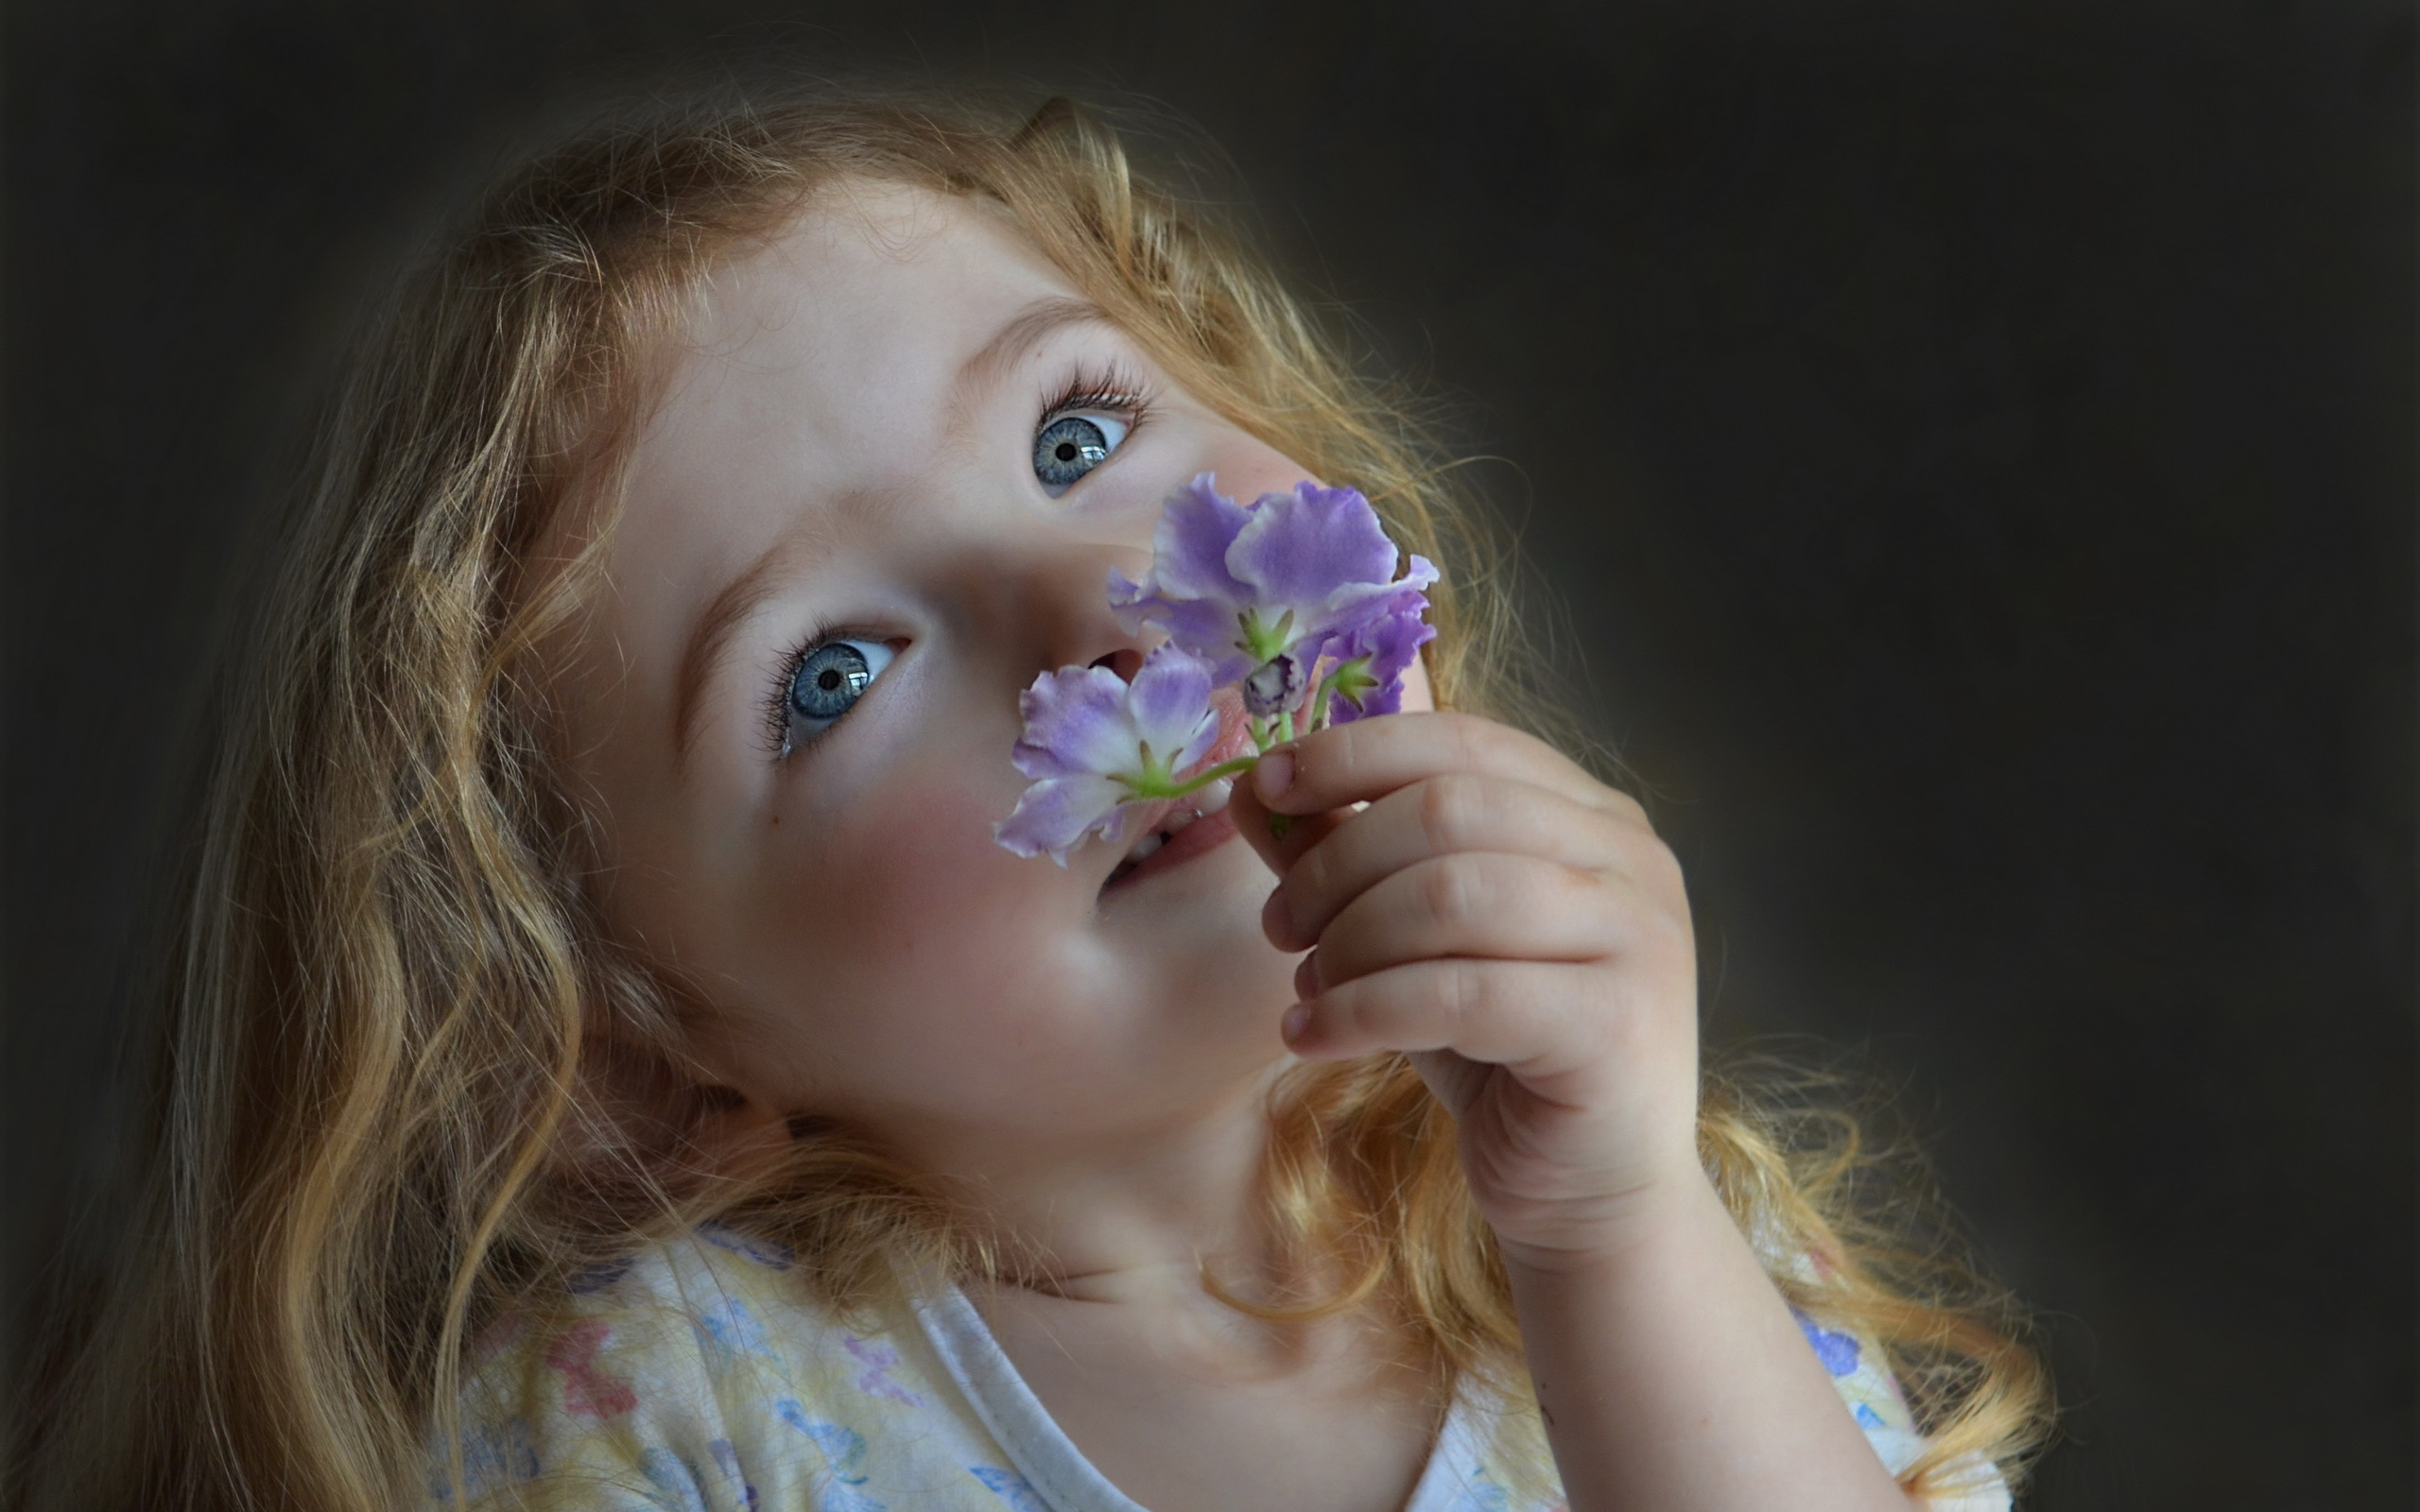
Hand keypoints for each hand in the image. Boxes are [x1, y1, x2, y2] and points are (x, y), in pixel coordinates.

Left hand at [1231, 711, 1702, 1262]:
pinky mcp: (1615, 1025)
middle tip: (1281, 926)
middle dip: (1336, 863)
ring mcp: (1638, 937)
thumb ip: (1346, 857)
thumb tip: (1251, 789)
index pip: (1462, 742)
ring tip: (1306, 989)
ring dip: (1348, 939)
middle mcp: (1631, 858)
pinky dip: (1362, 1009)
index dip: (1352, 755)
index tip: (1265, 789)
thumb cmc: (1501, 1058)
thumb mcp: (1412, 943)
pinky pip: (1459, 993)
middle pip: (1448, 809)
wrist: (1591, 1196)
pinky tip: (1310, 1038)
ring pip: (1453, 894)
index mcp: (1592, 814)